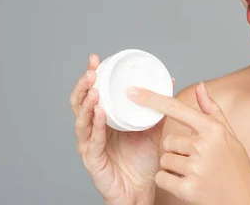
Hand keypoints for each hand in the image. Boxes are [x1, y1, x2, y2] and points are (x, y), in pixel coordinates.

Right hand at [69, 54, 175, 204]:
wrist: (143, 191)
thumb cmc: (142, 162)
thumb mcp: (152, 128)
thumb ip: (158, 107)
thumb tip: (169, 81)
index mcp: (103, 121)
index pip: (92, 93)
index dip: (91, 76)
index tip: (95, 59)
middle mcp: (92, 131)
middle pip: (80, 104)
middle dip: (84, 85)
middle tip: (93, 72)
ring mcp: (89, 146)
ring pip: (82, 121)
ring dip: (87, 103)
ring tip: (94, 89)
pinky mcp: (93, 161)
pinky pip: (92, 141)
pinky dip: (95, 125)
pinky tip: (100, 112)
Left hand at [126, 81, 249, 204]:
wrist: (246, 201)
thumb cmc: (237, 167)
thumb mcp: (229, 136)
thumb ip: (211, 110)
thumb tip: (200, 86)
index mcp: (213, 129)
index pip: (176, 109)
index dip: (152, 99)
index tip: (133, 91)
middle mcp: (204, 146)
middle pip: (168, 141)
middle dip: (177, 151)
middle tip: (197, 161)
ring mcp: (196, 168)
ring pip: (165, 160)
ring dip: (174, 168)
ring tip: (196, 173)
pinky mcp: (189, 189)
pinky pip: (162, 178)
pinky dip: (170, 182)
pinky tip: (188, 184)